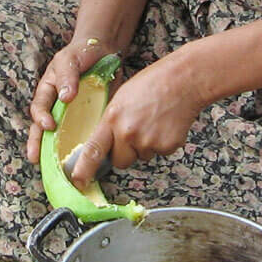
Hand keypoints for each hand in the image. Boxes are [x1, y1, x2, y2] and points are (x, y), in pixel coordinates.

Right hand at [24, 36, 116, 163]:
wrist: (104, 52)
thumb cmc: (81, 53)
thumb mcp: (71, 59)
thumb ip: (67, 76)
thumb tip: (65, 97)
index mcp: (48, 91)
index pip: (39, 107)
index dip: (41, 118)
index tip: (48, 125)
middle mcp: (56, 106)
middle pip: (42, 128)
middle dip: (37, 143)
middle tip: (35, 158)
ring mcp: (71, 115)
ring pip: (59, 136)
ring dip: (54, 151)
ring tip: (53, 168)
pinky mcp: (87, 119)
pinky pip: (81, 135)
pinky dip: (79, 148)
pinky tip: (81, 160)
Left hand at [61, 56, 205, 187]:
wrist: (183, 80)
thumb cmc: (152, 83)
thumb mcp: (120, 98)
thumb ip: (111, 122)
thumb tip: (105, 140)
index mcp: (113, 119)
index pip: (92, 150)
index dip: (83, 169)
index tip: (78, 182)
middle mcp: (128, 133)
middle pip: (120, 161)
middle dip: (124, 153)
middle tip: (135, 132)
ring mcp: (149, 141)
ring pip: (141, 157)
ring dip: (145, 146)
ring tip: (153, 122)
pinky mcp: (168, 146)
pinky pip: (159, 153)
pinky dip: (162, 143)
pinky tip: (165, 125)